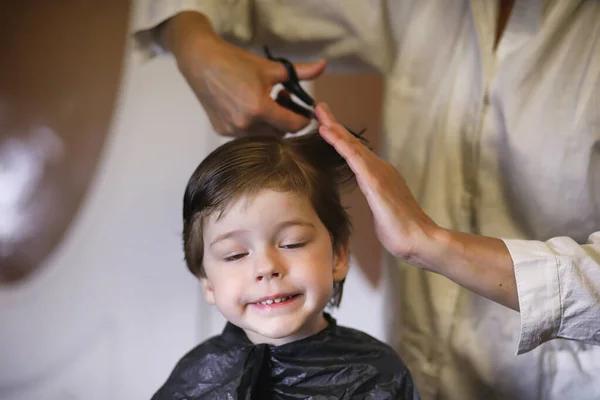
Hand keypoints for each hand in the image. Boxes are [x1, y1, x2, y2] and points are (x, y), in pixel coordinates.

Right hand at [162, 12, 326, 136]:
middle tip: (282, 98)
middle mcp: (245, 124)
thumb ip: (300, 71)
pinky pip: (246, 134)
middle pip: (279, 133)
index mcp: (259, 108)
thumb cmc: (235, 62)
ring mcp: (232, 130)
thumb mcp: (271, 67)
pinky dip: (253, 124)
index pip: (293, 125)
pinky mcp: (222, 131)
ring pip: (263, 135)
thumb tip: (324, 65)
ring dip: (270, 123)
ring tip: (265, 101)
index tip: (304, 110)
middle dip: (286, 119)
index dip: (303, 119)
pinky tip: (248, 106)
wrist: (200, 62)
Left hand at [317, 102, 518, 308]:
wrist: (420, 240)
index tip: (325, 124)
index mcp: (379, 175)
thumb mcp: (381, 211)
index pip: (354, 153)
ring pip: (351, 145)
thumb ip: (375, 201)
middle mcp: (380, 168)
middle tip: (319, 107)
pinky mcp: (375, 181)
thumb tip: (372, 201)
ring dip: (334, 128)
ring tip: (320, 113)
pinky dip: (339, 143)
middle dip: (334, 124)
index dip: (339, 137)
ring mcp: (378, 172)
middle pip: (352, 143)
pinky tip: (328, 132)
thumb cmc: (400, 231)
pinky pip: (353, 158)